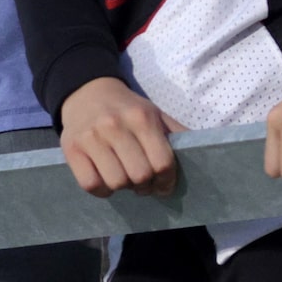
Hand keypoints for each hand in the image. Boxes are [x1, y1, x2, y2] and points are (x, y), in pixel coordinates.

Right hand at [59, 77, 178, 196]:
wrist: (85, 91)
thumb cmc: (126, 109)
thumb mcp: (155, 114)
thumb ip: (179, 135)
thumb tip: (210, 155)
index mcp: (141, 118)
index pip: (162, 163)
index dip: (167, 181)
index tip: (164, 184)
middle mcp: (114, 126)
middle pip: (140, 176)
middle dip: (146, 186)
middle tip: (143, 182)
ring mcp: (90, 137)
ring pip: (116, 182)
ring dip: (124, 188)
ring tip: (124, 178)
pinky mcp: (71, 148)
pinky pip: (90, 184)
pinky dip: (102, 190)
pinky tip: (105, 180)